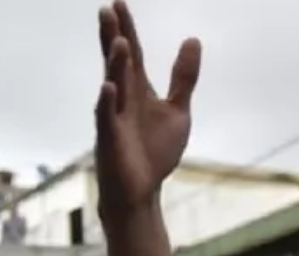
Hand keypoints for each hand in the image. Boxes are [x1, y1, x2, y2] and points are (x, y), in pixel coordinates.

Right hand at [94, 1, 200, 213]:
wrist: (141, 193)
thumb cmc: (154, 154)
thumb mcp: (177, 111)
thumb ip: (183, 78)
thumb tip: (192, 39)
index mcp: (138, 91)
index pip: (132, 54)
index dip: (127, 29)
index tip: (118, 3)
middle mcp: (122, 100)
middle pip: (117, 63)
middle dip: (113, 37)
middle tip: (106, 10)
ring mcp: (114, 120)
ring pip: (113, 87)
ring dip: (115, 65)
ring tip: (119, 41)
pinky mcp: (111, 142)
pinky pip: (106, 120)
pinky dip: (107, 104)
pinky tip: (108, 88)